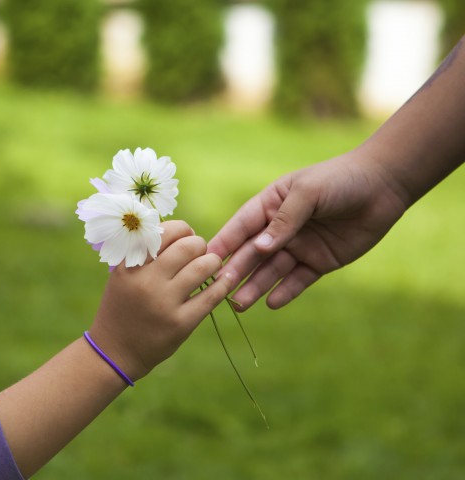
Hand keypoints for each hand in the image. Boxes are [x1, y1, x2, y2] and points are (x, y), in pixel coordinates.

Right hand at [90, 220, 232, 379]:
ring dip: (213, 261)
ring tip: (212, 265)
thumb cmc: (123, 306)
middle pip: (188, 247)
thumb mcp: (124, 275)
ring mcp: (164, 303)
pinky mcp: (180, 324)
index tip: (187, 238)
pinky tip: (225, 279)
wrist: (114, 351)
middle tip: (201, 252)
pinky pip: (212, 296)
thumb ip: (147, 254)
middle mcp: (146, 281)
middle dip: (200, 245)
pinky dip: (224, 283)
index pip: (167, 232)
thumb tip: (186, 234)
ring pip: (203, 267)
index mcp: (130, 264)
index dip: (184, 230)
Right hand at [208, 149, 406, 309]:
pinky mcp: (318, 262)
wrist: (383, 186)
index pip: (241, 226)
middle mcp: (280, 229)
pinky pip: (298, 280)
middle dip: (236, 271)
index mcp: (270, 205)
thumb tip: (261, 247)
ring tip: (239, 304)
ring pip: (272, 271)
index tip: (203, 261)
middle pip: (253, 253)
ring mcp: (299, 247)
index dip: (223, 243)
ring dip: (255, 286)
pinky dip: (286, 292)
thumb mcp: (308, 192)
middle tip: (220, 290)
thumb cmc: (340, 180)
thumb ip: (284, 219)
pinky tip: (272, 303)